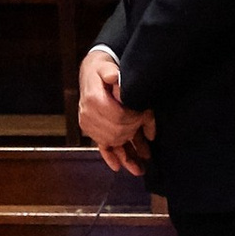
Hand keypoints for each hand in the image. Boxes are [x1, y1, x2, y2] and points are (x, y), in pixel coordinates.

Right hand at [76, 44, 152, 173]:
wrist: (90, 72)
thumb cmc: (102, 69)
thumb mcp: (108, 66)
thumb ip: (113, 74)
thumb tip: (120, 84)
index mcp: (94, 98)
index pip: (118, 116)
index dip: (133, 119)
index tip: (142, 117)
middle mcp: (89, 114)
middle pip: (116, 134)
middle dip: (133, 137)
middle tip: (145, 138)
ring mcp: (89, 123)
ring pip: (110, 144)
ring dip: (126, 156)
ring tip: (140, 169)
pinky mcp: (92, 129)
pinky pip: (100, 145)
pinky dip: (109, 156)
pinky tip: (117, 167)